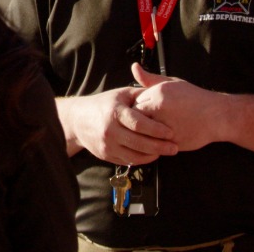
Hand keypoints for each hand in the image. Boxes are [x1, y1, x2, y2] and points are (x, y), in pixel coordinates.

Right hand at [59, 84, 176, 164]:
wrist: (78, 119)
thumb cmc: (104, 104)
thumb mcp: (121, 94)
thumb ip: (141, 94)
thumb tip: (162, 92)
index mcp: (115, 112)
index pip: (139, 124)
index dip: (156, 129)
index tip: (171, 132)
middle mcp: (110, 130)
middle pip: (139, 143)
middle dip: (159, 146)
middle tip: (174, 148)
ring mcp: (107, 145)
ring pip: (134, 156)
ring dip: (153, 155)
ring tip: (166, 152)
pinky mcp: (106, 155)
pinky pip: (128, 161)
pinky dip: (142, 159)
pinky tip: (152, 155)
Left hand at [131, 63, 227, 152]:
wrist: (217, 116)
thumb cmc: (194, 98)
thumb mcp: (173, 83)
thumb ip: (151, 78)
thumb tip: (134, 67)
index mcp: (158, 92)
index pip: (135, 101)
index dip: (138, 107)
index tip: (145, 110)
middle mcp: (159, 107)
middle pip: (136, 116)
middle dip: (140, 120)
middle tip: (149, 122)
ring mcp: (164, 125)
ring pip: (143, 131)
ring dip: (146, 132)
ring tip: (155, 130)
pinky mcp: (170, 141)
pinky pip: (154, 143)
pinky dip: (155, 142)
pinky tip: (163, 137)